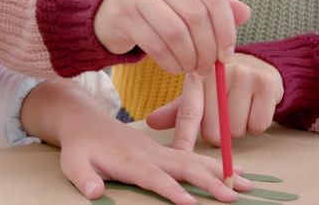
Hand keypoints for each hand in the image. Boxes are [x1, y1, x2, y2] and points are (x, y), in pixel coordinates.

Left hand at [23, 82, 252, 204]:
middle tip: (232, 197)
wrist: (85, 121)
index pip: (155, 178)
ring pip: (195, 160)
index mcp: (130, 161)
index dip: (173, 191)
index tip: (192, 204)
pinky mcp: (165, 151)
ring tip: (246, 185)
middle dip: (209, 182)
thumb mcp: (72, 163)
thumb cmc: (80, 146)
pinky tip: (235, 173)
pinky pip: (195, 157)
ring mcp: (160, 151)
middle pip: (185, 167)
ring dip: (220, 172)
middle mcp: (150, 154)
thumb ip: (83, 178)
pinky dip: (216, 165)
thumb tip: (93, 192)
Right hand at [94, 0, 250, 75]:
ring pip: (176, 32)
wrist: (108, 10)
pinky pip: (156, 45)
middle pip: (195, 15)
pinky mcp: (123, 14)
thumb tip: (245, 13)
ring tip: (192, 68)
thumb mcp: (186, 0)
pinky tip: (175, 68)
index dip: (225, 28)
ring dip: (189, 58)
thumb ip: (214, 6)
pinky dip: (171, 62)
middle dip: (207, 48)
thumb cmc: (156, 7)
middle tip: (209, 67)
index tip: (227, 53)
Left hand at [146, 54, 283, 148]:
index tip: (179, 156)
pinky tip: (254, 108)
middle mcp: (218, 73)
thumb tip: (150, 122)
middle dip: (218, 134)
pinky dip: (256, 125)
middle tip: (223, 118)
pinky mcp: (266, 83)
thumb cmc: (223, 85)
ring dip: (238, 129)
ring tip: (239, 109)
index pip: (188, 113)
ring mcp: (243, 75)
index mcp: (197, 77)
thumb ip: (177, 110)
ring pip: (236, 130)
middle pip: (214, 131)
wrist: (258, 64)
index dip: (184, 138)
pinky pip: (257, 125)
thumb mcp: (199, 94)